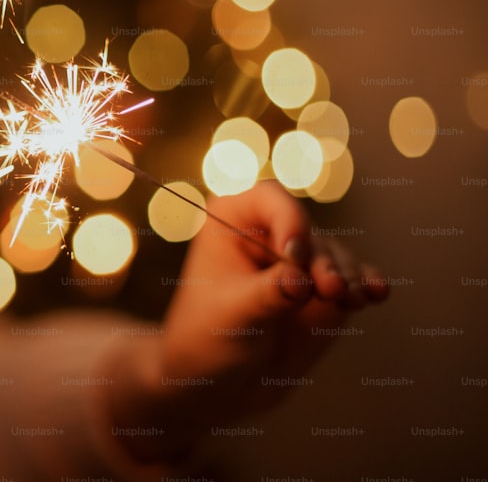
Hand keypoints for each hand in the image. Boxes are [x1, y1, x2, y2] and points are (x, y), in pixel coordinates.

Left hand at [101, 182, 387, 463]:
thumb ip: (268, 294)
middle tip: (328, 289)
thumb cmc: (207, 340)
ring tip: (349, 299)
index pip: (269, 199)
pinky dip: (365, 284)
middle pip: (309, 230)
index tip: (291, 254)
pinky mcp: (324, 290)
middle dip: (322, 259)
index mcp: (231, 222)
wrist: (219, 385)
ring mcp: (300, 261)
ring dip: (346, 275)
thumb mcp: (233, 315)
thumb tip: (300, 281)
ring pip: (335, 255)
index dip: (288, 218)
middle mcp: (269, 233)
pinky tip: (377, 293)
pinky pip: (352, 279)